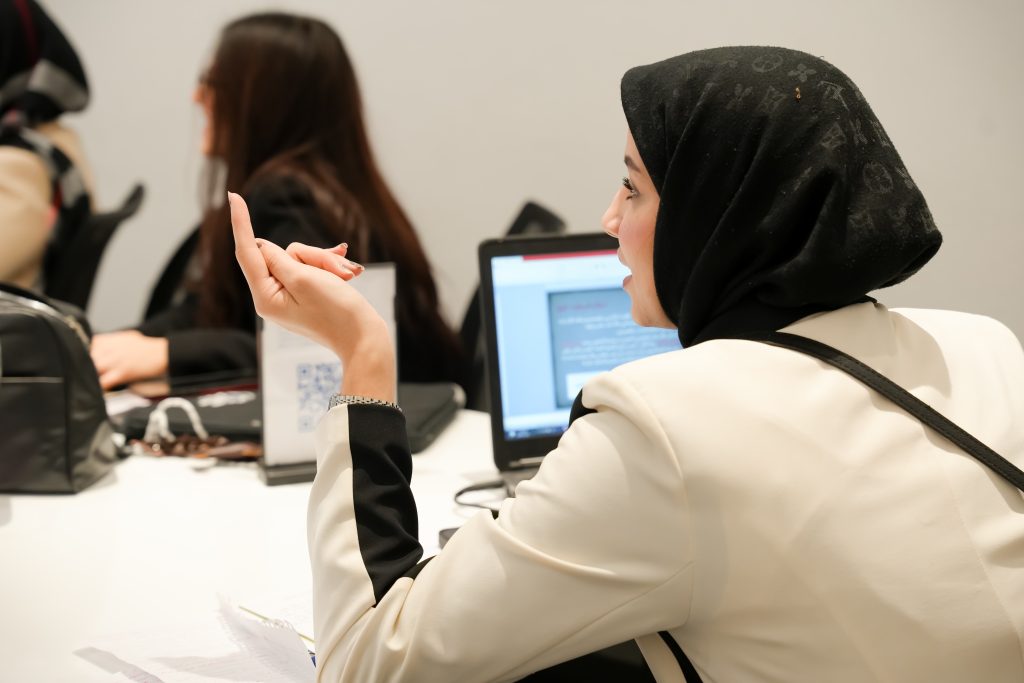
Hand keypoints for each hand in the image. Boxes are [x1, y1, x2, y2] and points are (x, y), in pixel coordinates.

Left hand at [91, 330, 168, 389]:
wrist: (163, 353)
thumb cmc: (148, 347)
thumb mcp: (128, 337)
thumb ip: (113, 340)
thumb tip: (101, 345)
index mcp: (112, 339)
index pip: (90, 344)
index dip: (88, 353)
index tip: (89, 359)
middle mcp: (111, 349)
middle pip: (89, 357)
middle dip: (88, 365)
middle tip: (91, 372)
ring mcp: (116, 361)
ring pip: (93, 368)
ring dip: (92, 375)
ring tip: (94, 381)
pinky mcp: (122, 373)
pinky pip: (104, 381)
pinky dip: (100, 386)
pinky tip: (101, 389)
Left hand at [229, 192, 395, 401]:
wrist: (365, 338)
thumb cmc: (337, 311)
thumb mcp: (305, 279)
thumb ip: (279, 259)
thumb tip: (260, 246)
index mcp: (266, 297)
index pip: (248, 252)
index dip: (241, 223)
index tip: (234, 196)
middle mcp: (272, 297)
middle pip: (283, 254)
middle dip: (313, 255)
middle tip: (340, 270)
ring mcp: (289, 297)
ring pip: (301, 259)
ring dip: (325, 263)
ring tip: (348, 276)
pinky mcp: (305, 295)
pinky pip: (311, 269)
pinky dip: (329, 269)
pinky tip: (348, 273)